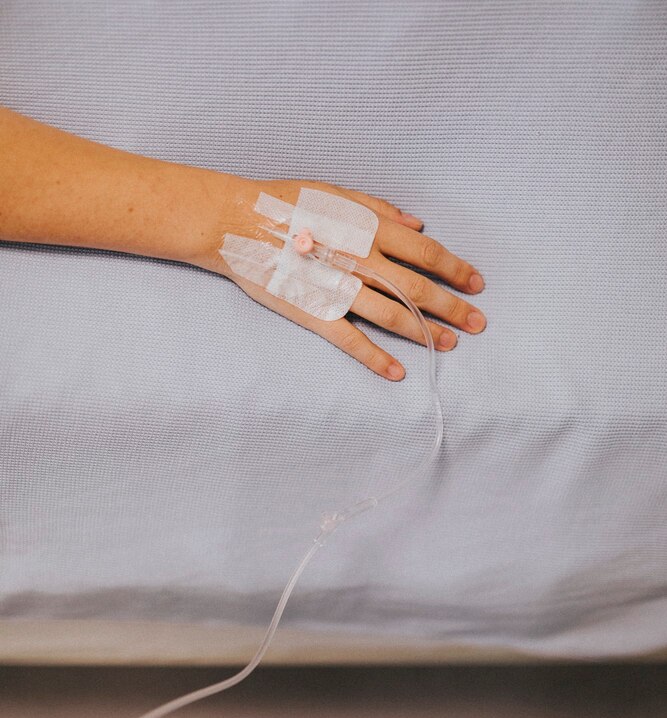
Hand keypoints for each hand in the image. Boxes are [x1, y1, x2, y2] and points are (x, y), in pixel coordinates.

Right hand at [182, 174, 486, 381]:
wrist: (235, 223)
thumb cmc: (286, 203)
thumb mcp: (336, 193)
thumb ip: (379, 210)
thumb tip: (419, 225)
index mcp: (369, 228)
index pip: (426, 253)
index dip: (456, 270)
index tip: (477, 285)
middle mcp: (361, 260)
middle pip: (419, 288)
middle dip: (453, 307)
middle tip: (479, 324)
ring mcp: (338, 289)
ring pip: (392, 316)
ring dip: (425, 332)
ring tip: (451, 344)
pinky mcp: (315, 313)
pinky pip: (351, 340)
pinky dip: (376, 358)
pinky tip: (398, 373)